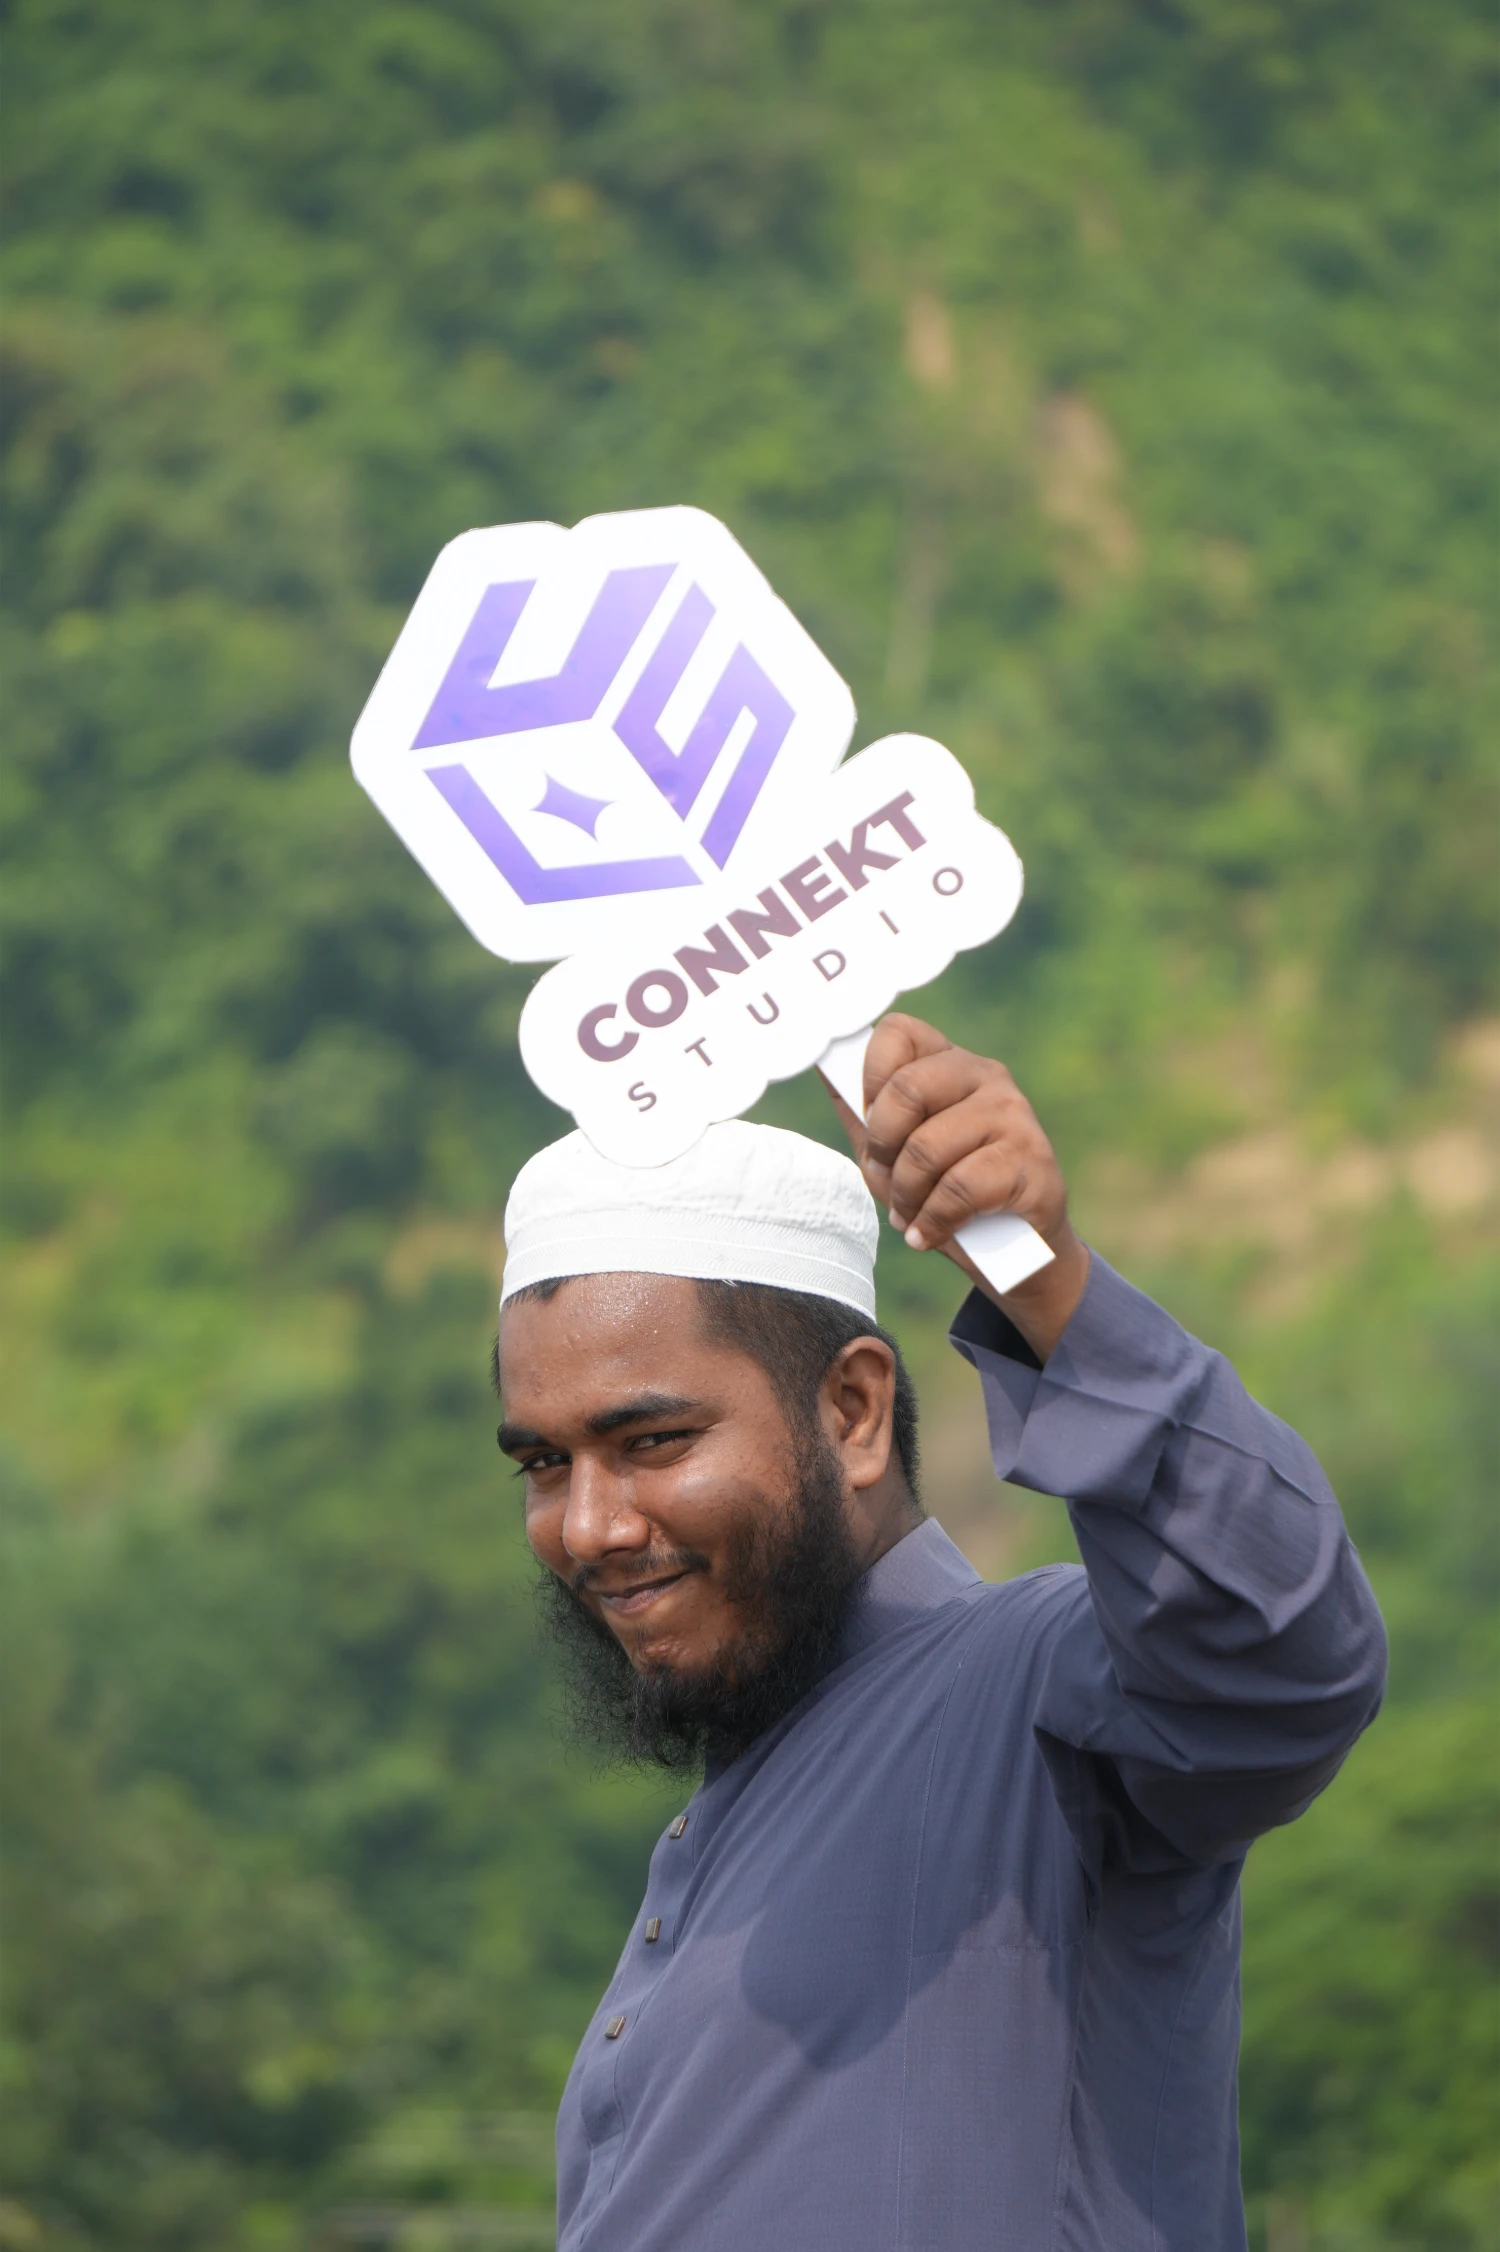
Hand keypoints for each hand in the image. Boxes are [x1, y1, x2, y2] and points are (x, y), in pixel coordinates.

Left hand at [822, 1012, 1090, 1361]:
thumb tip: (821, 1064)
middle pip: (906, 1089)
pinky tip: (929, 1234)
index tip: (871, 1121)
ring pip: (927, 1147)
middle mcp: (985, 1075)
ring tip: (910, 1214)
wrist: (1014, 1248)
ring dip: (906, 1195)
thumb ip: (863, 1113)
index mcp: (948, 1063)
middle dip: (882, 1146)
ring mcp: (1013, 1114)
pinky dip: (932, 1221)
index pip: (898, 1032)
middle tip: (887, 1177)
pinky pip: (958, 1189)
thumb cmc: (943, 1190)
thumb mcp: (892, 1153)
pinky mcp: (1031, 1160)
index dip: (869, 1078)